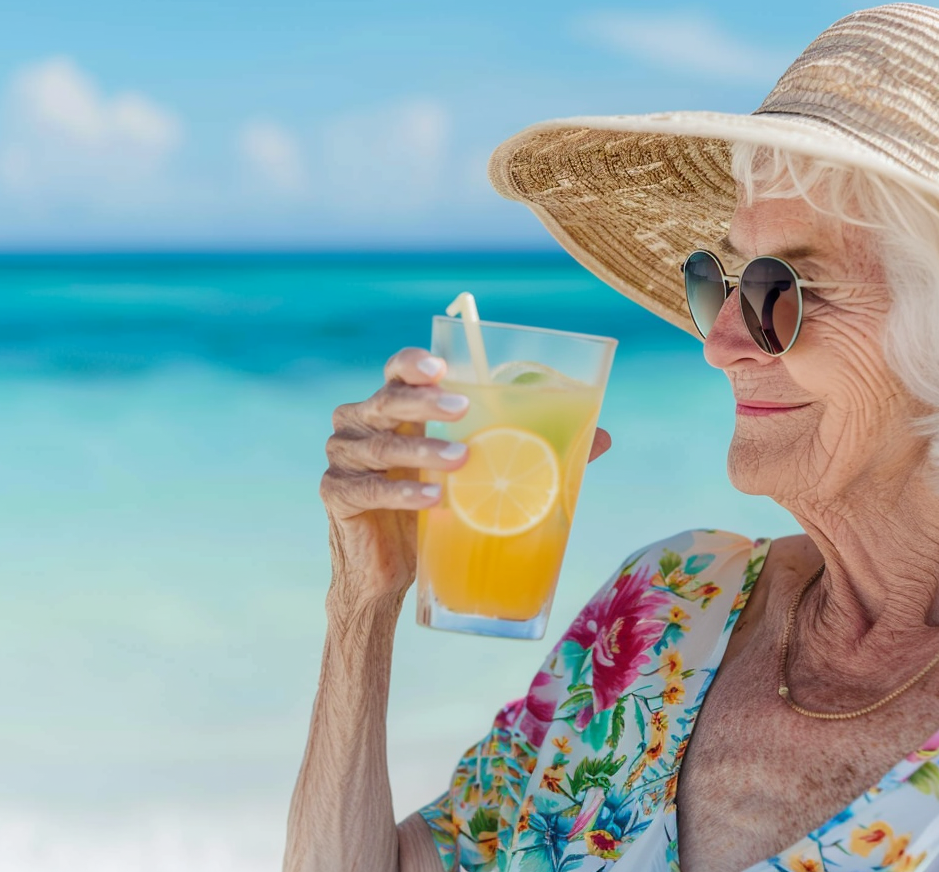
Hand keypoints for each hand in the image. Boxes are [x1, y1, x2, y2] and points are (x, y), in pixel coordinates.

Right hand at [319, 348, 611, 608]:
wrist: (390, 575)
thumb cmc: (436, 513)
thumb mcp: (478, 475)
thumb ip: (530, 449)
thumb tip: (602, 437)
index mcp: (396, 409)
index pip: (398, 371)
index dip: (415, 363)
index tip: (445, 364)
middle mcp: (362, 424)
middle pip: (387, 399)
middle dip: (426, 400)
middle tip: (464, 407)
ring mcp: (344, 458)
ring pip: (381, 443)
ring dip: (422, 449)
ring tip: (461, 460)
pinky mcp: (336, 495)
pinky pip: (366, 487)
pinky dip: (401, 491)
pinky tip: (433, 498)